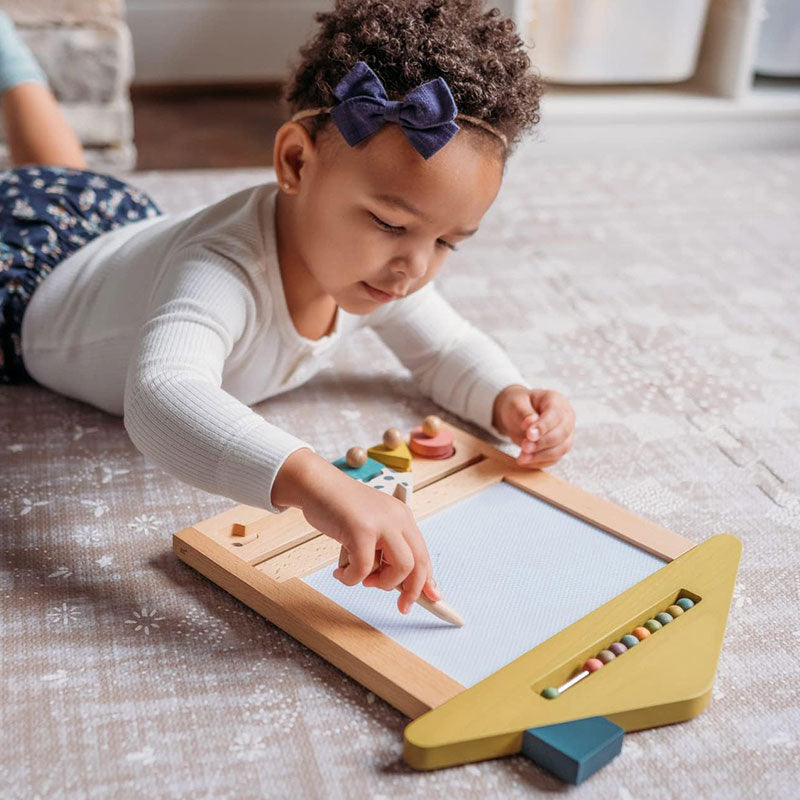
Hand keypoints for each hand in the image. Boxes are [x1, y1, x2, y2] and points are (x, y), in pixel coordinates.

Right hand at [272, 449, 440, 612]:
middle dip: (412, 591)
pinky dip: (352, 578)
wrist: (315, 484)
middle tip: (402, 606)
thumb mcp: (370, 526)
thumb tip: (400, 584)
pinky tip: (340, 573)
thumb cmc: (338, 508)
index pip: (423, 553)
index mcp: (402, 517)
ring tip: (361, 579)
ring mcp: (381, 523)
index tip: (431, 599)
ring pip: (401, 568)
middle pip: (419, 563)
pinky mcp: (361, 529)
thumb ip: (385, 548)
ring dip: (382, 583)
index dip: (428, 580)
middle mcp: (398, 518)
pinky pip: (364, 569)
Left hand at [492, 384, 574, 468]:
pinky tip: (525, 461)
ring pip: (561, 449)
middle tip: (524, 447)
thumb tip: (531, 422)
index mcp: (555, 400)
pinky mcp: (560, 447)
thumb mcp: (515, 404)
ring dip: (541, 456)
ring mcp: (565, 433)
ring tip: (522, 458)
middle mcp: (565, 416)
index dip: (544, 426)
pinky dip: (540, 462)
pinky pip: (554, 458)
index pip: (555, 415)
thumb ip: (523, 413)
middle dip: (542, 443)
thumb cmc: (516, 405)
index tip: (529, 435)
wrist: (515, 414)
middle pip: (562, 433)